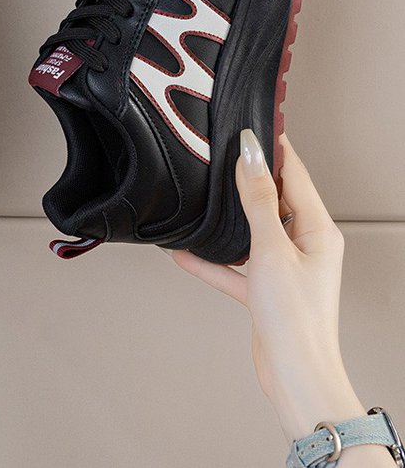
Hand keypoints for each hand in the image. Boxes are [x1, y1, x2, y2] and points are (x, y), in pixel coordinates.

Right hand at [172, 130, 366, 441]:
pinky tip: (185, 251)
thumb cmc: (295, 318)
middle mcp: (304, 245)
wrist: (293, 374)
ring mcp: (285, 268)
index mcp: (317, 230)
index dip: (274, 150)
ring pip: (253, 231)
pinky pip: (236, 266)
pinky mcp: (266, 290)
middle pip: (275, 200)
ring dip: (228, 219)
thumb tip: (252, 156)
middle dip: (248, 180)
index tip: (253, 128)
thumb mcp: (271, 249)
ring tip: (205, 198)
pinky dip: (213, 259)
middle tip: (223, 157)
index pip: (295, 175)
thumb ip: (258, 200)